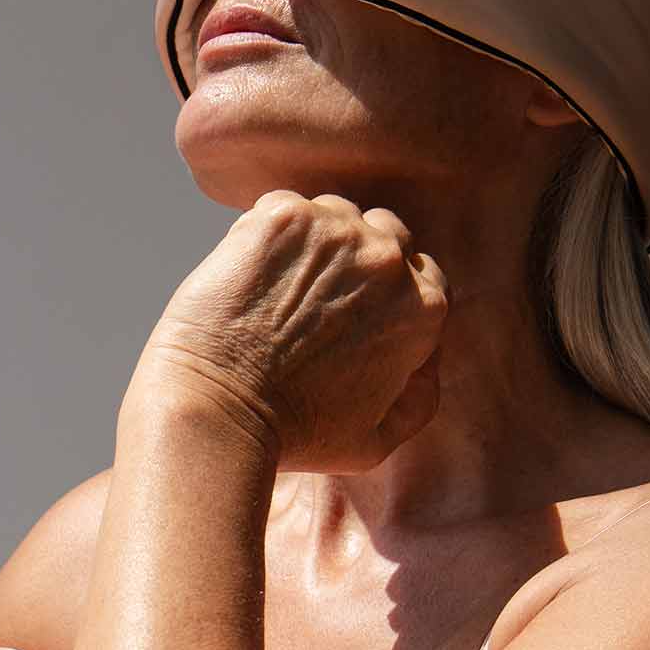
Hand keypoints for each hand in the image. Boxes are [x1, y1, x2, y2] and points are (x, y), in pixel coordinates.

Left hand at [135, 190, 448, 471]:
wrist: (220, 410)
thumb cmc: (293, 436)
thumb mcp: (376, 442)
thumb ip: (418, 399)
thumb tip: (428, 360)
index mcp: (422, 310)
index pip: (422, 274)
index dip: (387, 288)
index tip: (352, 307)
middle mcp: (387, 260)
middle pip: (383, 232)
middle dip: (354, 257)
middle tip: (311, 296)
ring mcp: (335, 232)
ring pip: (332, 214)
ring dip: (311, 241)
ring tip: (276, 290)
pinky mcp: (282, 217)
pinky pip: (281, 208)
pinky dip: (265, 234)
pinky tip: (249, 278)